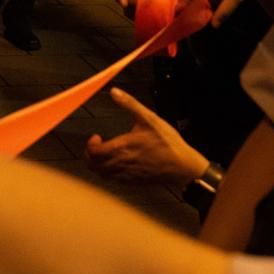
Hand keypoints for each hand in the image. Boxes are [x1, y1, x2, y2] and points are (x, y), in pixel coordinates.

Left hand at [85, 88, 208, 188]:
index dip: (90, 144)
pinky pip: (113, 180)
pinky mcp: (133, 182)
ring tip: (106, 153)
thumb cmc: (168, 143)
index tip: (97, 137)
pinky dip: (109, 173)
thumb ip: (130, 104)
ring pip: (102, 174)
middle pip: (93, 165)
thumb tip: (114, 92)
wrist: (183, 166)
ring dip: (98, 164)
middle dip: (90, 154)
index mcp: (122, 148)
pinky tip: (118, 163)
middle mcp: (121, 164)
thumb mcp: (149, 118)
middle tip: (97, 146)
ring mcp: (126, 175)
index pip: (93, 152)